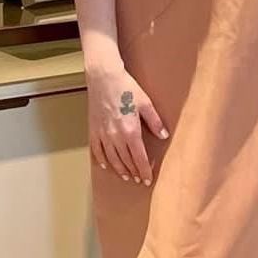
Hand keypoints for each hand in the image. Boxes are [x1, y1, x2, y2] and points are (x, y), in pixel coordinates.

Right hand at [86, 62, 167, 184]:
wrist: (103, 77)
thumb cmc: (125, 88)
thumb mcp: (146, 103)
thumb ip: (155, 121)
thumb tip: (164, 135)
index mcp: (130, 131)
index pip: (139, 158)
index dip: (144, 170)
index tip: (147, 179)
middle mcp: (115, 136)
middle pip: (125, 160)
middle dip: (133, 171)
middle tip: (138, 179)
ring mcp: (103, 134)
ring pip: (111, 158)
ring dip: (119, 169)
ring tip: (126, 176)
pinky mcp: (94, 129)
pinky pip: (97, 150)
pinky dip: (101, 159)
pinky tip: (105, 165)